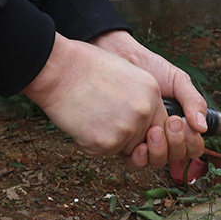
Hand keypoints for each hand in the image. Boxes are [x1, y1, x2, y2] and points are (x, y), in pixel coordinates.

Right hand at [22, 33, 167, 160]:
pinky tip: (83, 122)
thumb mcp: (128, 73)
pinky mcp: (107, 142)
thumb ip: (143, 97)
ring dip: (111, 140)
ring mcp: (127, 129)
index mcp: (152, 94)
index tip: (133, 126)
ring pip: (126, 149)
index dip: (148, 131)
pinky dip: (92, 142)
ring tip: (93, 115)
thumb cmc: (85, 67)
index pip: (162, 126)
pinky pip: (105, 153)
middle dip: (130, 138)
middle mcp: (144, 112)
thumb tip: (149, 120)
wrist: (57, 69)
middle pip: (146, 141)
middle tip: (106, 118)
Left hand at [91, 30, 207, 171]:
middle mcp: (163, 136)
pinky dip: (140, 158)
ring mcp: (143, 140)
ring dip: (159, 151)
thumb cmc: (149, 66)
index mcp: (179, 125)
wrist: (120, 56)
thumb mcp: (178, 81)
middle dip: (176, 143)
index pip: (193, 148)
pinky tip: (139, 144)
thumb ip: (194, 102)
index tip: (186, 124)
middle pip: (177, 158)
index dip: (192, 142)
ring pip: (157, 162)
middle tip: (172, 122)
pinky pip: (135, 162)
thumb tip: (202, 127)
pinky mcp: (124, 142)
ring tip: (153, 131)